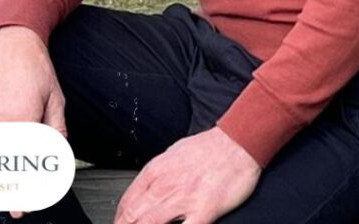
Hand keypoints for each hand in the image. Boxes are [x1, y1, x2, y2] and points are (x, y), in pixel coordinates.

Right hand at [0, 25, 66, 219]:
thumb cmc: (34, 66)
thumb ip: (55, 127)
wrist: (10, 41)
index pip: (19, 163)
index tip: (23, 206)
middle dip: (5, 189)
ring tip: (2, 190)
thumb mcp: (54, 96)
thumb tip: (59, 153)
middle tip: (16, 204)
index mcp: (19, 118)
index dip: (21, 188)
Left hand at [113, 127, 260, 223]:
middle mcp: (166, 184)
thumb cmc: (209, 148)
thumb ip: (157, 174)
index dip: (120, 219)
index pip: (127, 202)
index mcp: (157, 170)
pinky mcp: (204, 211)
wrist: (238, 141)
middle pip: (133, 217)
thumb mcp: (173, 153)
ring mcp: (184, 199)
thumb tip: (144, 190)